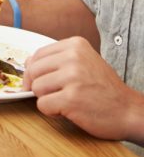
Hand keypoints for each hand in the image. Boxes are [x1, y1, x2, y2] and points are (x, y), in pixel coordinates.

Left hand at [24, 37, 143, 140]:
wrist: (129, 111)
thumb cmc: (104, 88)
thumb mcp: (84, 62)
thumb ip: (58, 60)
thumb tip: (27, 63)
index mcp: (75, 45)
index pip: (38, 54)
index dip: (34, 71)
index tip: (39, 80)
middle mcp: (73, 57)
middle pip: (33, 70)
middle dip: (37, 85)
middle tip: (51, 95)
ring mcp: (72, 77)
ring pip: (36, 87)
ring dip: (45, 99)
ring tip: (63, 101)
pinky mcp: (71, 98)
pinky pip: (43, 104)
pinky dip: (51, 111)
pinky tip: (66, 111)